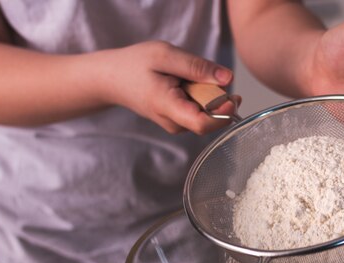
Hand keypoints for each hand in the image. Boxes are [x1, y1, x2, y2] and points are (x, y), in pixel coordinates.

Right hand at [98, 41, 239, 134]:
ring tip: (186, 78)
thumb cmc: (134, 65)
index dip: (223, 112)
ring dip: (207, 95)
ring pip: (206, 115)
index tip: (232, 96)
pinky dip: (199, 96)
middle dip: (217, 98)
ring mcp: (176, 125)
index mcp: (167, 107)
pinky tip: (184, 85)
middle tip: (206, 75)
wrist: (112, 80)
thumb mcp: (165, 55)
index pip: (202, 123)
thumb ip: (197, 67)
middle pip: (209, 119)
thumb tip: (228, 78)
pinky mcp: (179, 122)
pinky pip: (199, 112)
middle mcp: (173, 123)